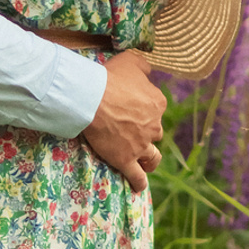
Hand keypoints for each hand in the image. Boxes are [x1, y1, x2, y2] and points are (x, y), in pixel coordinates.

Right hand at [80, 50, 166, 191]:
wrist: (91, 98)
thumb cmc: (109, 78)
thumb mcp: (131, 61)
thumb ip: (144, 66)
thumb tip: (149, 71)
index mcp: (157, 102)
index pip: (156, 108)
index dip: (144, 109)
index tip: (130, 108)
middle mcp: (154, 125)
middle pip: (154, 132)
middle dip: (146, 132)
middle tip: (130, 130)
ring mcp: (141, 145)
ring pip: (152, 156)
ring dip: (150, 159)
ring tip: (145, 162)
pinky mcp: (126, 159)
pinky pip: (137, 176)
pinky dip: (139, 182)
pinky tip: (139, 187)